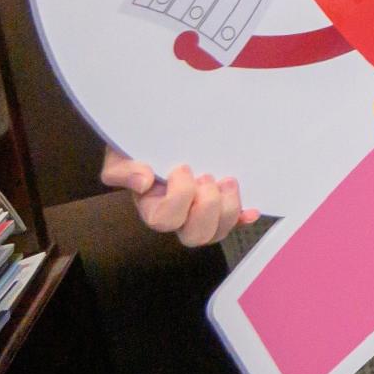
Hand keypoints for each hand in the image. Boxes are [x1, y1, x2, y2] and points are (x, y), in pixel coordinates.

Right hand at [103, 152, 250, 247]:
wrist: (158, 137)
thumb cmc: (140, 150)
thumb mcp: (122, 156)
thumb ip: (124, 170)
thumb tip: (143, 181)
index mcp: (153, 207)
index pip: (165, 220)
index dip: (179, 197)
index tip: (183, 167)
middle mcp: (178, 217)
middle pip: (195, 235)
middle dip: (207, 208)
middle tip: (208, 178)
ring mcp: (201, 214)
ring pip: (217, 232)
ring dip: (229, 208)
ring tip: (228, 181)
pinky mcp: (220, 206)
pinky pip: (235, 223)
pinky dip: (244, 218)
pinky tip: (251, 210)